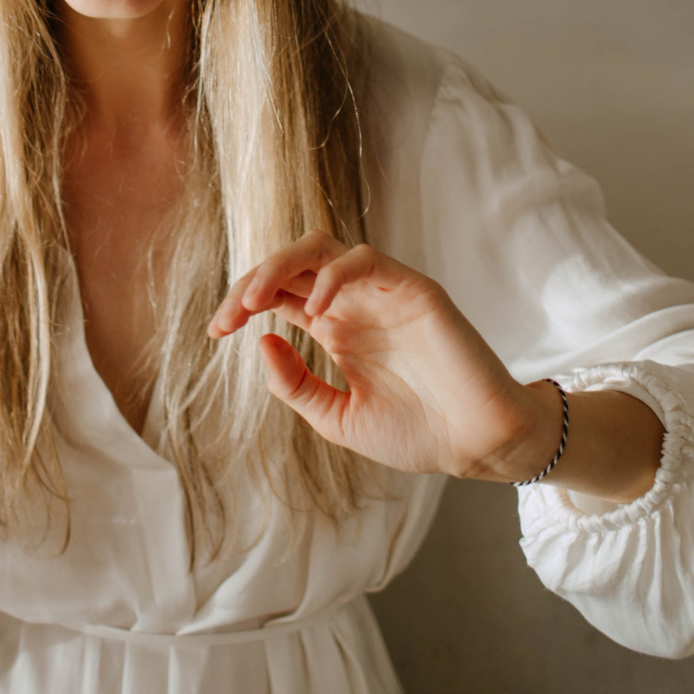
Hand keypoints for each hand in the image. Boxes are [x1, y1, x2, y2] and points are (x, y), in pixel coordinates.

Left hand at [208, 233, 558, 480]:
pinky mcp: (414, 288)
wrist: (477, 446)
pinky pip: (365, 259)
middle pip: (291, 263)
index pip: (277, 293)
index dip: (241, 302)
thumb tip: (259, 341)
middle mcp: (353, 302)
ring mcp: (382, 292)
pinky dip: (333, 275)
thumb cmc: (417, 433)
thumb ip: (297, 385)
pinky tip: (314, 309)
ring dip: (280, 265)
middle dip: (251, 279)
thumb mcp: (338, 419)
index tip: (215, 331)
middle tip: (228, 315)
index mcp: (335, 328)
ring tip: (255, 300)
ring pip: (322, 247)